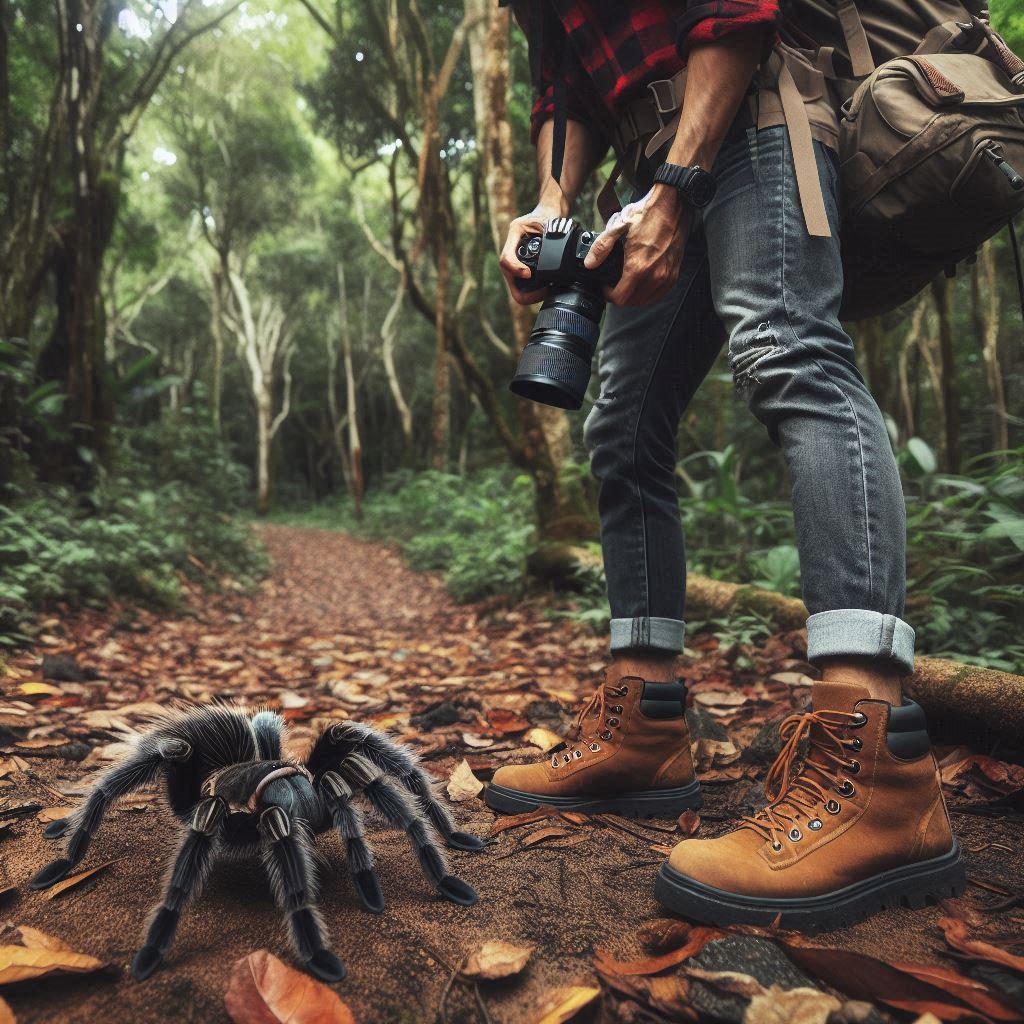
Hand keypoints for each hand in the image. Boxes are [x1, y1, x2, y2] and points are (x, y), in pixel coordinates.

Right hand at [499, 202, 563, 305]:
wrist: (548, 213)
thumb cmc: (549, 215)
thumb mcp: (549, 221)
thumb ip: (549, 236)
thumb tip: (554, 260)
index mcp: (513, 234)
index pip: (506, 260)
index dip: (516, 270)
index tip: (529, 274)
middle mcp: (511, 251)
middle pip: (511, 280)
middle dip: (526, 292)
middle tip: (545, 291)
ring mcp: (515, 262)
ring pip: (516, 288)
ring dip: (531, 294)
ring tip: (549, 290)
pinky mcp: (521, 269)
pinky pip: (523, 287)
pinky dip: (533, 292)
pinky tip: (547, 289)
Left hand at [583, 185, 690, 305]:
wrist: (673, 204)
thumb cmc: (647, 214)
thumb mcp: (618, 227)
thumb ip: (601, 247)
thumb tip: (589, 264)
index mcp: (638, 267)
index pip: (620, 298)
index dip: (609, 295)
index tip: (605, 287)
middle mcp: (654, 276)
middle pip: (632, 302)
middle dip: (620, 297)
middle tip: (613, 286)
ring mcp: (666, 276)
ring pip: (646, 300)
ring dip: (634, 296)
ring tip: (626, 284)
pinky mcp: (674, 273)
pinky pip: (659, 293)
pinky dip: (648, 292)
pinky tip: (641, 283)